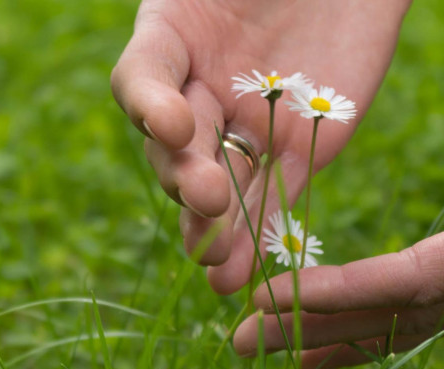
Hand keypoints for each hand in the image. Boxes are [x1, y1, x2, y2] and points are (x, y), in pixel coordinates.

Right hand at [111, 0, 411, 293]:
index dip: (149, 109)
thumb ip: (194, 8)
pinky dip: (261, 231)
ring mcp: (250, 124)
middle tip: (205, 201)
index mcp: (175, 40)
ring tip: (217, 265)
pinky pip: (276, 193)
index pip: (141, 80)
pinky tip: (248, 267)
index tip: (173, 127)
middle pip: (180, 147)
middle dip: (188, 178)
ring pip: (223, 183)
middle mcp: (203, 91)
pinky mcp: (302, 148)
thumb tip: (182, 71)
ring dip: (216, 226)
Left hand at [233, 128, 443, 368]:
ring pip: (391, 323)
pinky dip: (364, 332)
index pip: (401, 285)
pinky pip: (410, 315)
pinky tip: (326, 346)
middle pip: (383, 315)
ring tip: (266, 350)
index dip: (334, 296)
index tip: (266, 300)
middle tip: (240, 343)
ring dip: (326, 337)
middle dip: (309, 330)